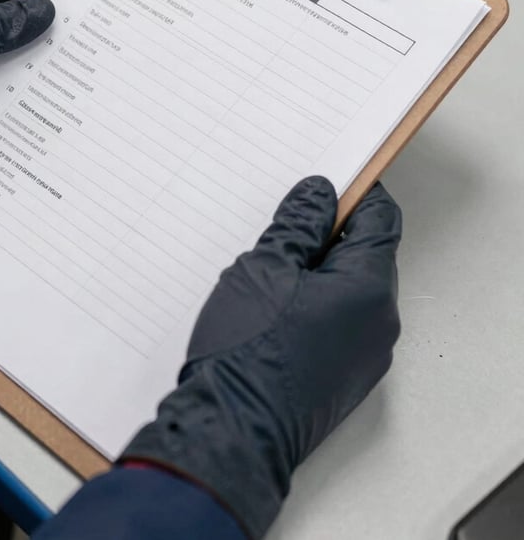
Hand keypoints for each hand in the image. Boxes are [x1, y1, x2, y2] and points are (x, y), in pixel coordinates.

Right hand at [121, 175, 401, 538]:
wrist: (230, 431)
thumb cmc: (246, 352)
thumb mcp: (263, 268)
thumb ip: (297, 225)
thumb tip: (317, 195)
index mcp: (368, 289)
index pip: (381, 221)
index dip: (356, 194)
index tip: (329, 182)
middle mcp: (379, 324)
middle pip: (366, 257)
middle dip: (329, 235)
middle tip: (285, 225)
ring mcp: (364, 356)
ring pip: (350, 293)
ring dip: (319, 272)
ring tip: (270, 268)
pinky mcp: (343, 378)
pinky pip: (340, 325)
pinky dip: (316, 305)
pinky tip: (274, 307)